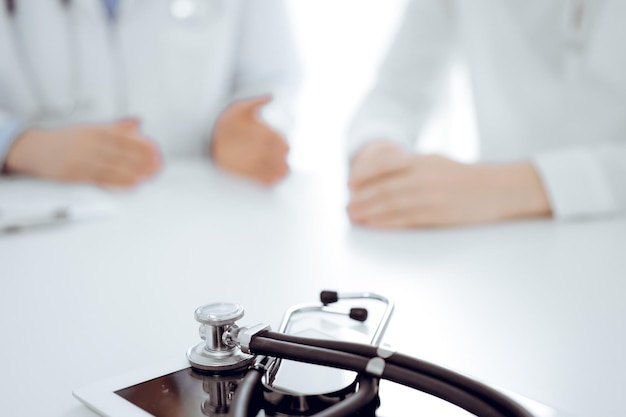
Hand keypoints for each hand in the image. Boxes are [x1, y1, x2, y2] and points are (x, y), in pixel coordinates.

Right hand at [4, 119, 161, 186]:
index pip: (122, 138)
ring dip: (132, 172)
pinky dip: (118, 182)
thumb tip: (138, 122)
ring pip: (111, 167)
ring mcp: (79, 160)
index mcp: (92, 131)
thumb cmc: (66, 139)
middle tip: (157, 165)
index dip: (141, 145)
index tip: (156, 150)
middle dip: (141, 160)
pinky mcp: (73, 175)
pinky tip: (132, 184)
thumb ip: (116, 127)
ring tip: (149, 175)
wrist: (33, 149)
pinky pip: (99, 179)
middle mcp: (86, 144)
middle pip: (119, 153)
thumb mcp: (90, 128)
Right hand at [211, 96, 288, 184]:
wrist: (206, 140)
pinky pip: (268, 184)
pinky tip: (264, 176)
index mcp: (265, 136)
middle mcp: (263, 152)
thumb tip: (271, 95)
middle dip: (280, 160)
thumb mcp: (241, 108)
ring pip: (279, 175)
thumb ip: (258, 102)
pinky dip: (270, 181)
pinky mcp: (249, 178)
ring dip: (278, 171)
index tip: (275, 146)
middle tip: (272, 157)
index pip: (285, 147)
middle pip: (284, 162)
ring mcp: (256, 167)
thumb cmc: (225, 123)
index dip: (282, 147)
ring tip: (270, 167)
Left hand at [347, 140, 551, 227]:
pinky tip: (374, 224)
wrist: (500, 189)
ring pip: (392, 205)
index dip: (363, 174)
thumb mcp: (436, 162)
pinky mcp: (439, 216)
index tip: (350, 184)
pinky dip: (387, 222)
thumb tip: (380, 176)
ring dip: (369, 212)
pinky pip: (407, 220)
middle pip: (384, 188)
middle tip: (347, 207)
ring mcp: (432, 197)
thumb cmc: (466, 178)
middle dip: (361, 198)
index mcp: (423, 161)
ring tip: (354, 217)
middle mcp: (425, 177)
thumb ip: (409, 167)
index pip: (384, 164)